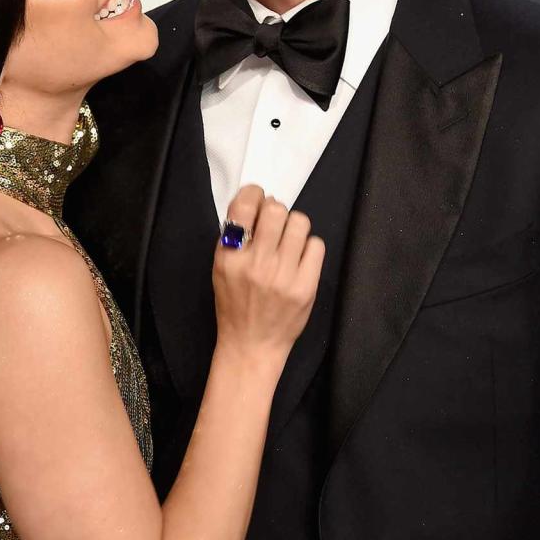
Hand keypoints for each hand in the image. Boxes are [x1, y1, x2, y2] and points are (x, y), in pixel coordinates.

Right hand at [213, 184, 323, 365]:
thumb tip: (260, 202)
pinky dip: (309, 247)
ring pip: (300, 223)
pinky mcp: (305, 287)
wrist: (252, 345)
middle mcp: (256, 264)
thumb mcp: (222, 268)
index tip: (258, 198)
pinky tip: (300, 259)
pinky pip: (316, 245)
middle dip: (276, 211)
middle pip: (276, 210)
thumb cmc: (235, 304)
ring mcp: (283, 276)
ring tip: (289, 241)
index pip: (244, 206)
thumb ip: (234, 237)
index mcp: (230, 256)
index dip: (254, 194)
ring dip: (295, 227)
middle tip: (275, 225)